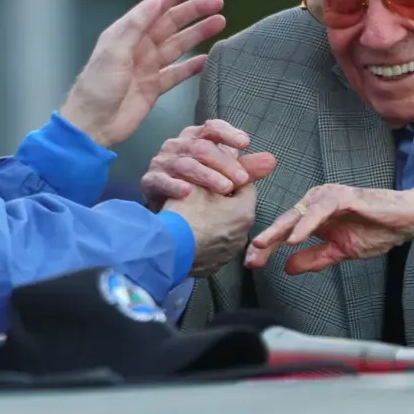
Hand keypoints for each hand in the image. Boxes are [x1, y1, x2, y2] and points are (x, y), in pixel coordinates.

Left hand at [58, 0, 226, 147]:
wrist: (93, 124)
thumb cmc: (97, 86)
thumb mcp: (115, 50)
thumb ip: (136, 25)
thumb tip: (156, 0)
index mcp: (125, 33)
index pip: (154, 8)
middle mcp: (138, 47)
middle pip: (171, 24)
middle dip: (194, 12)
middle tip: (217, 3)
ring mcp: (147, 67)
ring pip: (178, 45)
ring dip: (198, 34)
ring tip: (219, 22)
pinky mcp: (154, 88)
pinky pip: (178, 73)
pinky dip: (192, 66)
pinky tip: (207, 58)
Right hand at [141, 119, 277, 205]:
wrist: (167, 210)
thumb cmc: (196, 186)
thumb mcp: (222, 175)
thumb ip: (245, 169)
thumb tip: (272, 160)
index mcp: (195, 138)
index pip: (212, 128)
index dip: (228, 133)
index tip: (245, 143)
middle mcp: (177, 146)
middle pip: (202, 148)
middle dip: (224, 163)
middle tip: (242, 180)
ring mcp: (162, 162)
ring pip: (186, 164)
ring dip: (207, 176)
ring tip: (225, 188)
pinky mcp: (150, 180)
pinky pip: (162, 180)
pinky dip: (175, 185)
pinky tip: (188, 192)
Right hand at [160, 153, 276, 275]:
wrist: (168, 250)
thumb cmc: (186, 213)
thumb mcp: (201, 182)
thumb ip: (222, 163)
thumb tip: (234, 148)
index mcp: (245, 211)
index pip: (244, 185)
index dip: (227, 176)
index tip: (213, 174)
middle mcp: (243, 234)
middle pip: (235, 208)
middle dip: (222, 200)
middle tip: (200, 194)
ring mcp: (229, 252)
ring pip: (225, 228)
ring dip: (214, 220)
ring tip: (193, 214)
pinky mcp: (214, 265)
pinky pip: (213, 246)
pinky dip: (205, 238)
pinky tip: (190, 232)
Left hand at [245, 183, 413, 273]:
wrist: (406, 220)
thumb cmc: (376, 231)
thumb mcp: (339, 251)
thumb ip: (313, 258)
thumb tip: (286, 267)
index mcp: (313, 215)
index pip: (285, 231)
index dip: (268, 247)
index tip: (251, 263)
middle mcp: (316, 202)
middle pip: (285, 222)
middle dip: (266, 240)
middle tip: (250, 255)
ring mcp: (328, 196)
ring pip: (297, 214)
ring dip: (280, 230)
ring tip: (264, 245)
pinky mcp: (342, 196)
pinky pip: (319, 210)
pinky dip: (306, 224)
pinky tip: (294, 238)